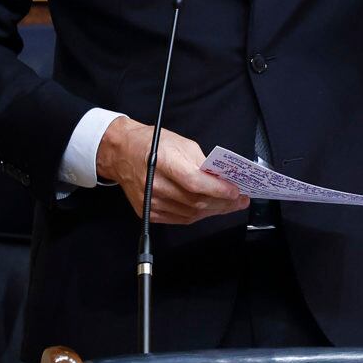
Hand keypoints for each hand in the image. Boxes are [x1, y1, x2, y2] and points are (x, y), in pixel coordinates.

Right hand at [95, 117, 248, 226]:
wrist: (122, 153)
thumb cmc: (152, 143)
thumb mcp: (182, 143)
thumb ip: (202, 163)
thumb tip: (222, 178)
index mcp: (163, 162)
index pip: (195, 183)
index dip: (218, 190)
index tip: (236, 191)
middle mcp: (154, 184)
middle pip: (195, 201)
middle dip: (223, 203)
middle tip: (240, 200)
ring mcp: (150, 201)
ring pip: (189, 214)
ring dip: (213, 211)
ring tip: (229, 205)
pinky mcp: (148, 212)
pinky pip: (179, 219)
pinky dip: (197, 215)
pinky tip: (209, 209)